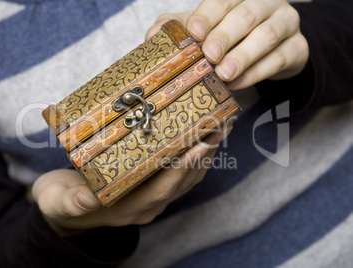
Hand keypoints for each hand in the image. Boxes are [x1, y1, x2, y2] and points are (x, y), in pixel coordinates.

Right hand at [32, 127, 231, 235]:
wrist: (63, 209)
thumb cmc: (59, 201)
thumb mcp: (56, 201)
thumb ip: (70, 202)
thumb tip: (85, 200)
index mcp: (125, 208)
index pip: (160, 189)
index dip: (181, 168)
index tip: (198, 144)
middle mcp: (144, 206)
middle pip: (181, 182)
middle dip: (202, 156)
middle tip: (218, 126)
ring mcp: (150, 199)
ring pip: (185, 179)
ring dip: (203, 155)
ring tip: (218, 127)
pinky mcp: (150, 190)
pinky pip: (179, 175)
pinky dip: (193, 157)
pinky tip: (201, 138)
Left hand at [147, 0, 308, 89]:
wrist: (274, 50)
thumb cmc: (234, 37)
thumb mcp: (205, 29)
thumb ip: (180, 28)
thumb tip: (152, 35)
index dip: (208, 15)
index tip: (194, 32)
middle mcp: (265, 3)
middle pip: (246, 15)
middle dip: (225, 35)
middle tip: (209, 56)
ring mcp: (285, 23)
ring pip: (266, 35)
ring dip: (243, 55)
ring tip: (224, 73)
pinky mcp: (297, 48)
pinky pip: (279, 58)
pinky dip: (257, 72)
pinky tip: (239, 83)